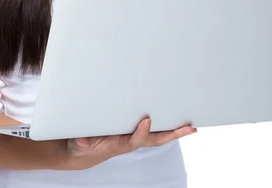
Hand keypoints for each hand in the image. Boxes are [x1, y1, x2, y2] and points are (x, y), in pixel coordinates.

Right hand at [64, 118, 195, 169]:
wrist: (86, 151)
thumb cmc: (84, 144)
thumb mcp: (79, 143)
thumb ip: (81, 142)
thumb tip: (81, 140)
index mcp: (119, 144)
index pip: (134, 140)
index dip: (141, 132)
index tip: (147, 120)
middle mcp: (131, 141)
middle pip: (156, 140)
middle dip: (173, 135)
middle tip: (189, 128)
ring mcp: (135, 137)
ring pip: (159, 135)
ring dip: (175, 131)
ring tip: (191, 125)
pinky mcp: (135, 131)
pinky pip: (154, 130)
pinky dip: (167, 126)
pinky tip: (178, 120)